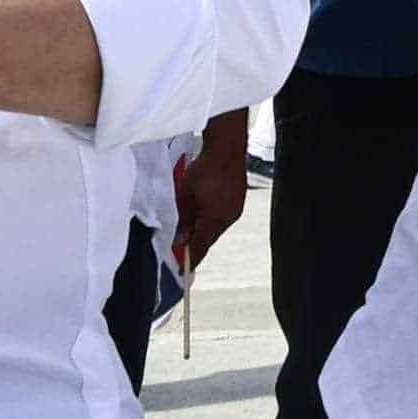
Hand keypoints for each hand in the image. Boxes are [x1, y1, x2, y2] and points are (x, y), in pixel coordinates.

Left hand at [173, 106, 248, 267]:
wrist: (227, 147)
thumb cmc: (203, 170)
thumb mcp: (185, 197)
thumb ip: (182, 222)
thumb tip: (178, 243)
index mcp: (214, 221)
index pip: (200, 248)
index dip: (189, 261)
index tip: (181, 270)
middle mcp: (228, 220)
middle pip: (209, 240)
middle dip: (195, 244)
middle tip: (180, 244)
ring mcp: (236, 210)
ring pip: (216, 229)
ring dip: (204, 230)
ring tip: (190, 222)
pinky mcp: (239, 201)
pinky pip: (223, 218)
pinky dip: (212, 219)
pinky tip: (204, 209)